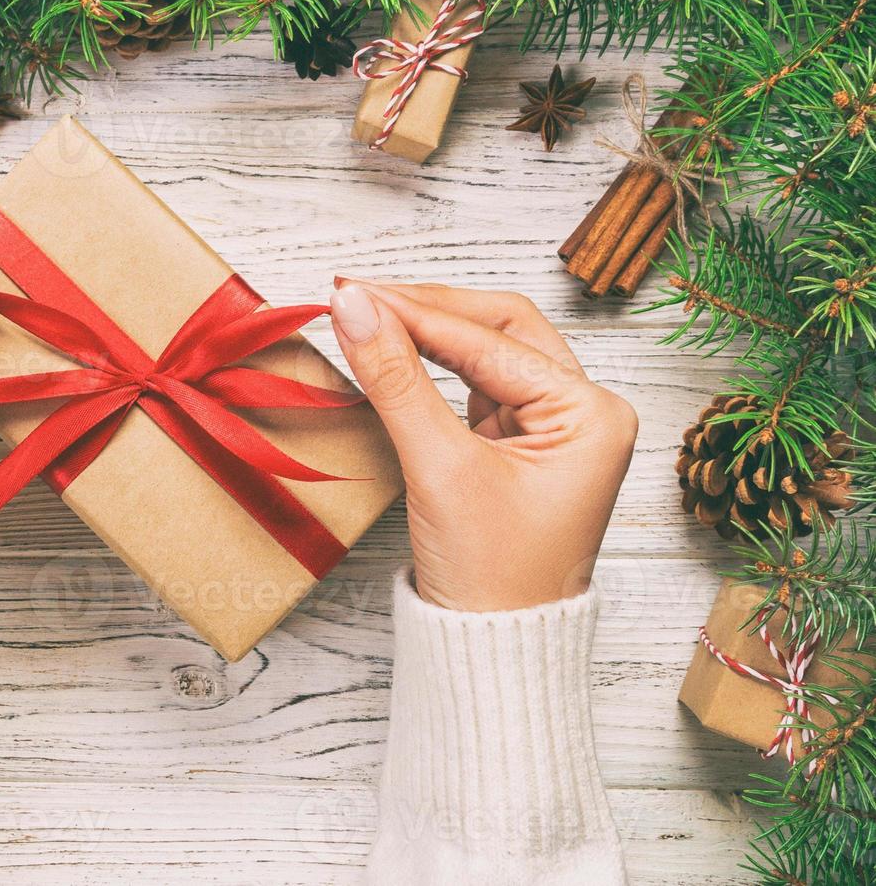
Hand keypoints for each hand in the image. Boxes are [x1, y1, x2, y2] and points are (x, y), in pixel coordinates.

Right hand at [330, 281, 636, 611]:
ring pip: (483, 350)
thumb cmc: (491, 577)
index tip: (350, 292)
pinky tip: (389, 350)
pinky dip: (428, 366)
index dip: (415, 311)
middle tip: (356, 295)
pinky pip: (471, 385)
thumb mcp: (439, 469)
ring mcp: (551, 426)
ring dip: (424, 331)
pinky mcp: (517, 444)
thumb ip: (394, 379)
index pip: (492, 338)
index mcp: (591, 413)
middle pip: (498, 328)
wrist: (493, 650)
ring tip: (363, 313)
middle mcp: (583, 411)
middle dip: (425, 308)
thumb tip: (353, 308)